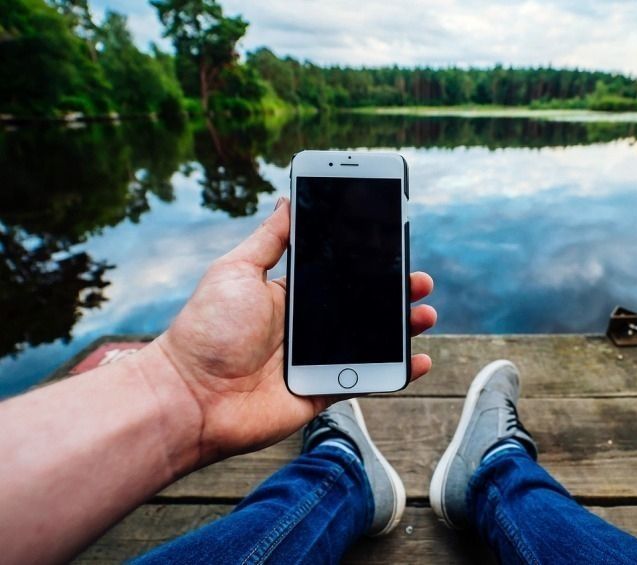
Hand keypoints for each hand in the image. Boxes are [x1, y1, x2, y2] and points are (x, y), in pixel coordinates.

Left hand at [155, 199, 436, 463]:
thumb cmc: (208, 329)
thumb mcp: (236, 270)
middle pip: (362, 307)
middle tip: (419, 282)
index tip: (394, 248)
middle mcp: (306, 327)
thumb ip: (270, 240)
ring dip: (402, 329)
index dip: (367, 264)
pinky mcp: (322, 391)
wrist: (190, 396)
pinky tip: (418, 360)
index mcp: (289, 296)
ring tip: (425, 315)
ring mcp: (316, 361)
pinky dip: (396, 373)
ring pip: (371, 342)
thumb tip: (287, 199)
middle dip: (394, 293)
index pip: (338, 275)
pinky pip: (367, 380)